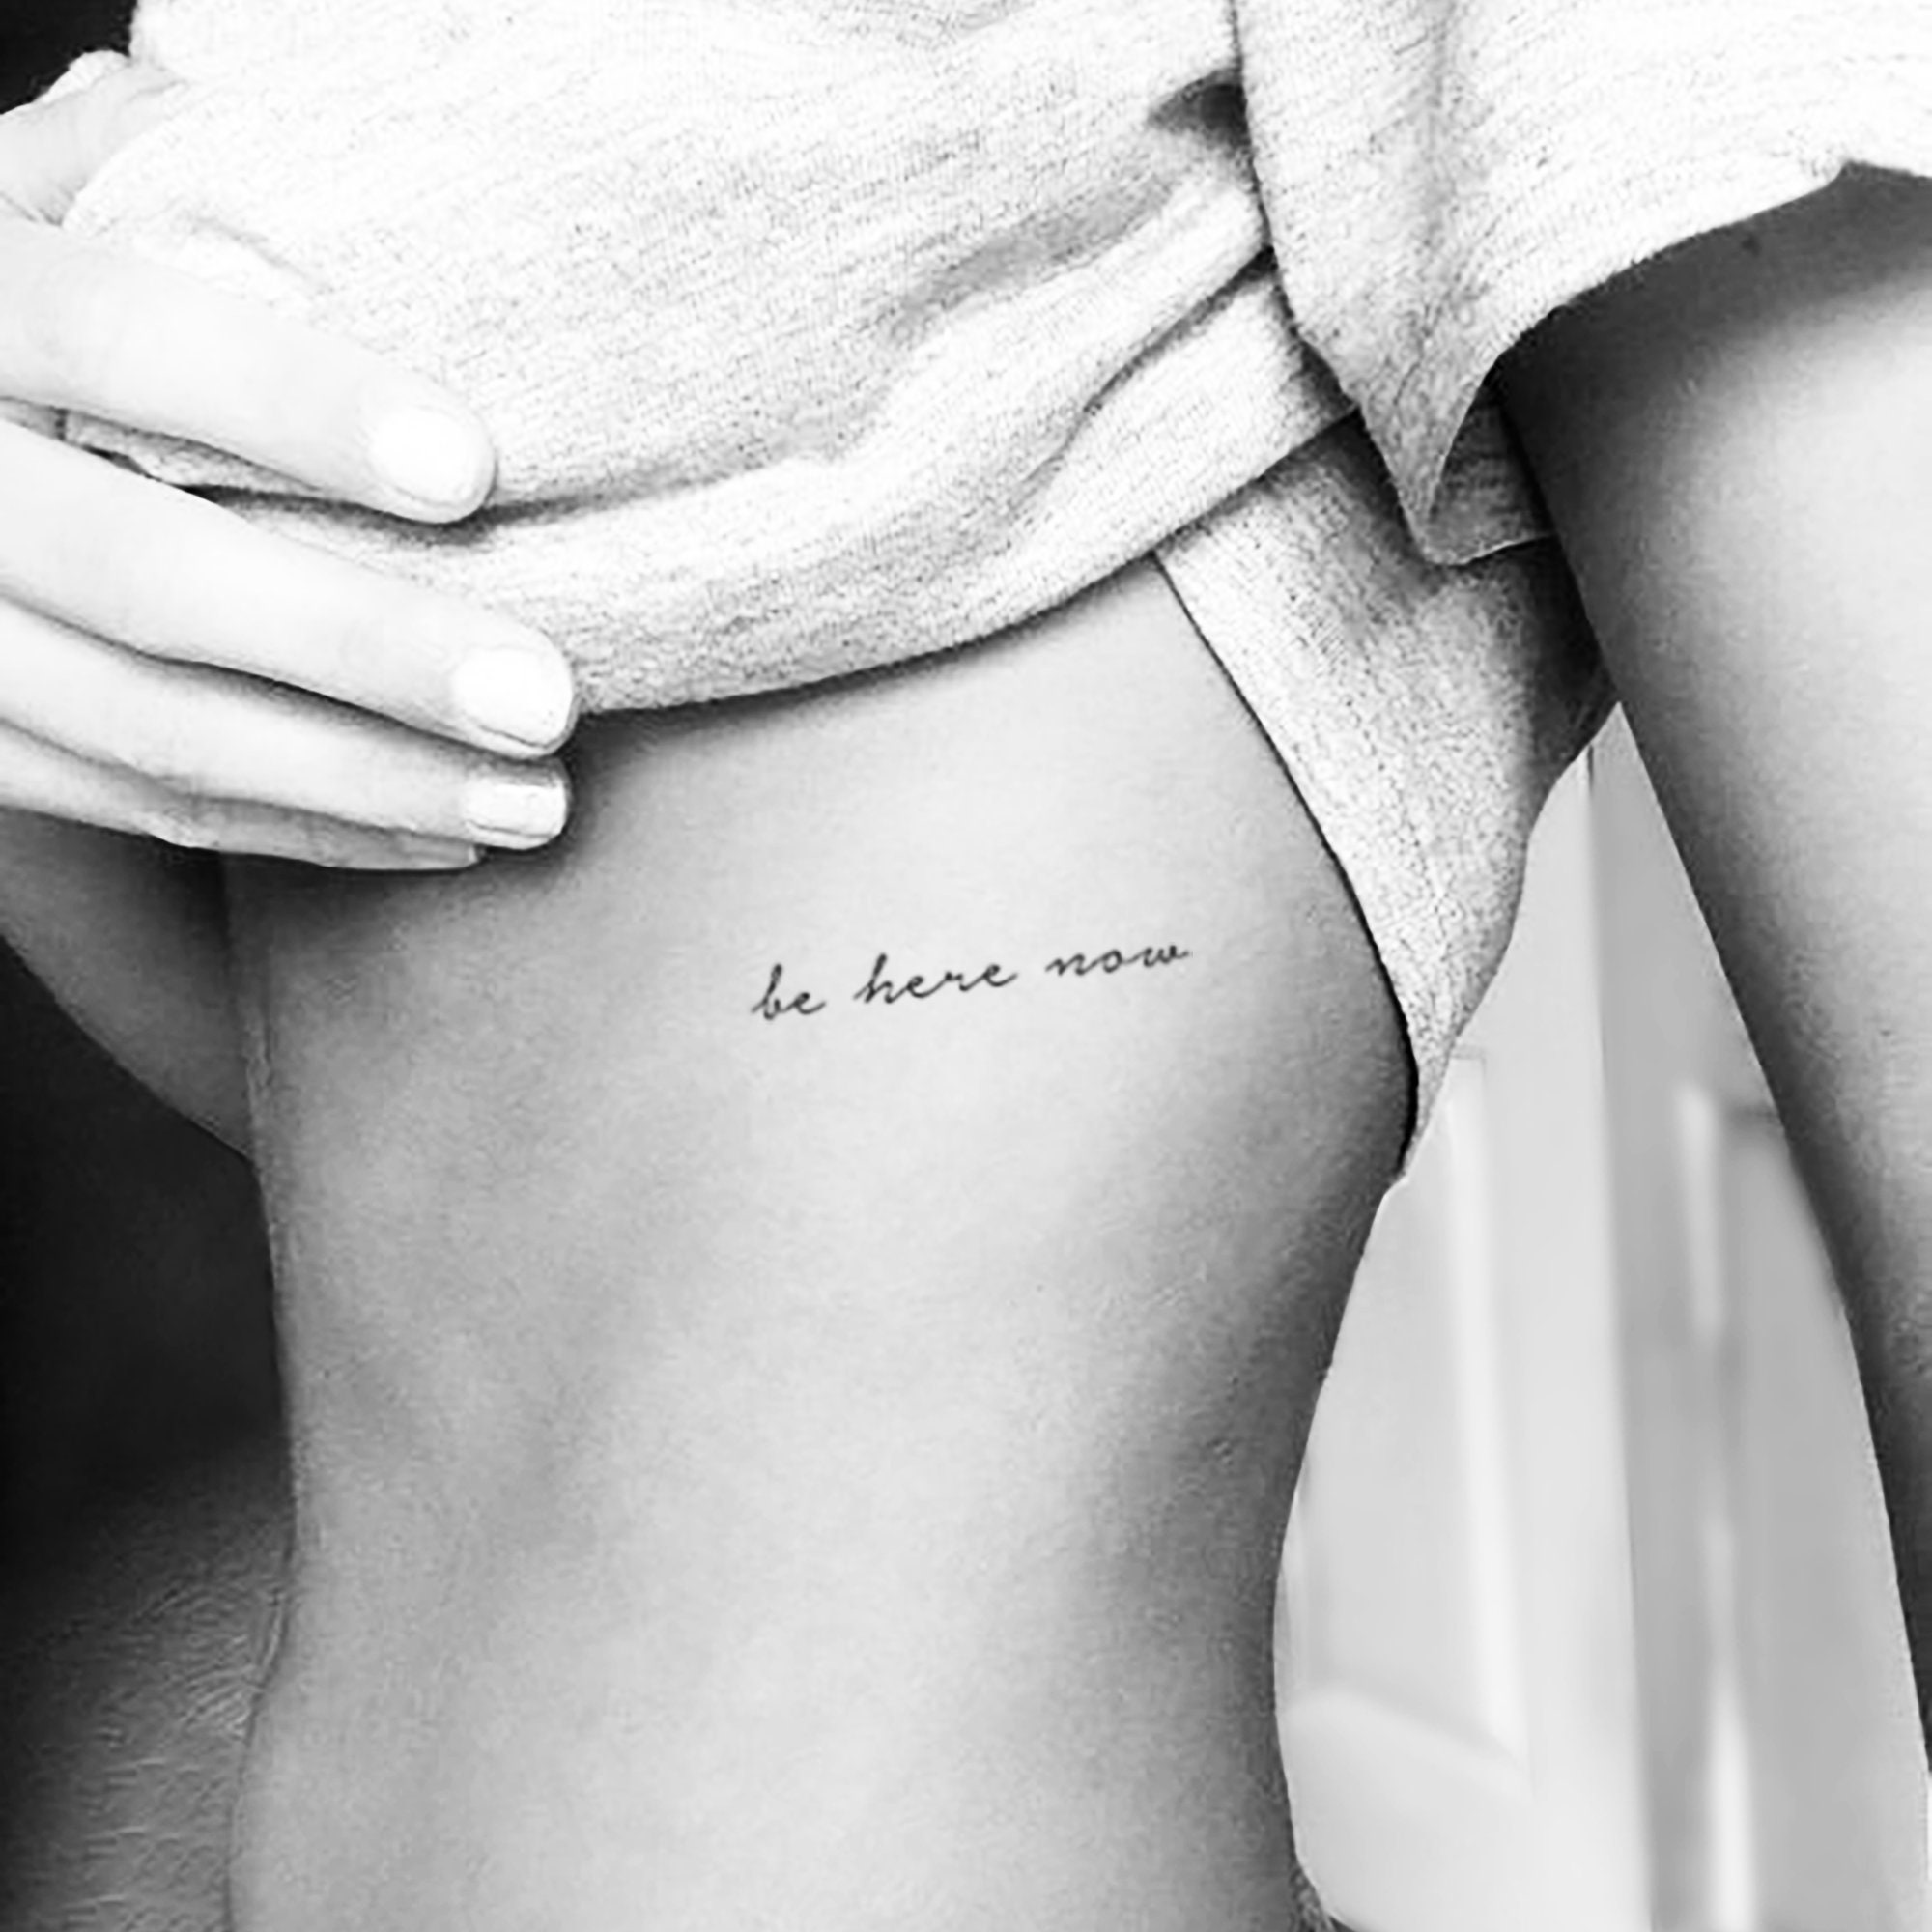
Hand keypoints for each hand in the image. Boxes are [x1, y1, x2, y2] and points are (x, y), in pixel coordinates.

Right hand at [0, 57, 578, 869]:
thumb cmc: (23, 296)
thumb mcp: (40, 203)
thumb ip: (137, 175)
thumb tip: (258, 127)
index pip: (119, 341)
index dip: (291, 405)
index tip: (472, 470)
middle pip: (146, 580)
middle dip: (364, 648)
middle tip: (541, 697)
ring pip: (151, 730)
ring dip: (363, 778)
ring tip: (534, 801)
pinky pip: (139, 809)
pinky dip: (305, 832)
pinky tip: (444, 833)